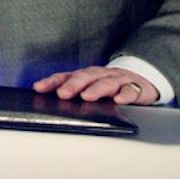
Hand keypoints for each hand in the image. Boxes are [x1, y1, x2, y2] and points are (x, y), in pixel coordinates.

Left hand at [33, 66, 157, 104]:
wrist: (141, 80)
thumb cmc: (109, 86)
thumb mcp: (91, 88)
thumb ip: (74, 94)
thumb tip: (50, 104)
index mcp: (86, 75)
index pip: (66, 76)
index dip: (52, 81)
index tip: (38, 88)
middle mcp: (99, 75)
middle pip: (85, 77)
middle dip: (73, 85)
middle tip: (62, 94)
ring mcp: (118, 79)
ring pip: (106, 82)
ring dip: (96, 89)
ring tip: (87, 97)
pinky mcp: (135, 87)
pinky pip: (130, 90)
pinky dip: (125, 94)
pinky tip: (119, 100)